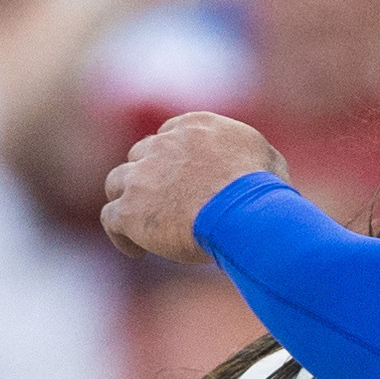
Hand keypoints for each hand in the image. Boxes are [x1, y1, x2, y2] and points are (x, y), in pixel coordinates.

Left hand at [100, 112, 289, 262]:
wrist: (244, 213)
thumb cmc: (264, 192)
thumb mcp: (269, 160)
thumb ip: (249, 155)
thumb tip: (253, 167)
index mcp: (195, 127)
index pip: (170, 134)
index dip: (172, 157)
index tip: (180, 178)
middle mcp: (163, 144)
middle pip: (141, 156)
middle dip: (149, 177)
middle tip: (163, 205)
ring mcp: (142, 176)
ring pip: (117, 182)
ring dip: (127, 199)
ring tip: (141, 224)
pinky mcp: (130, 209)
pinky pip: (111, 218)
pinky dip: (121, 235)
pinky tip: (136, 251)